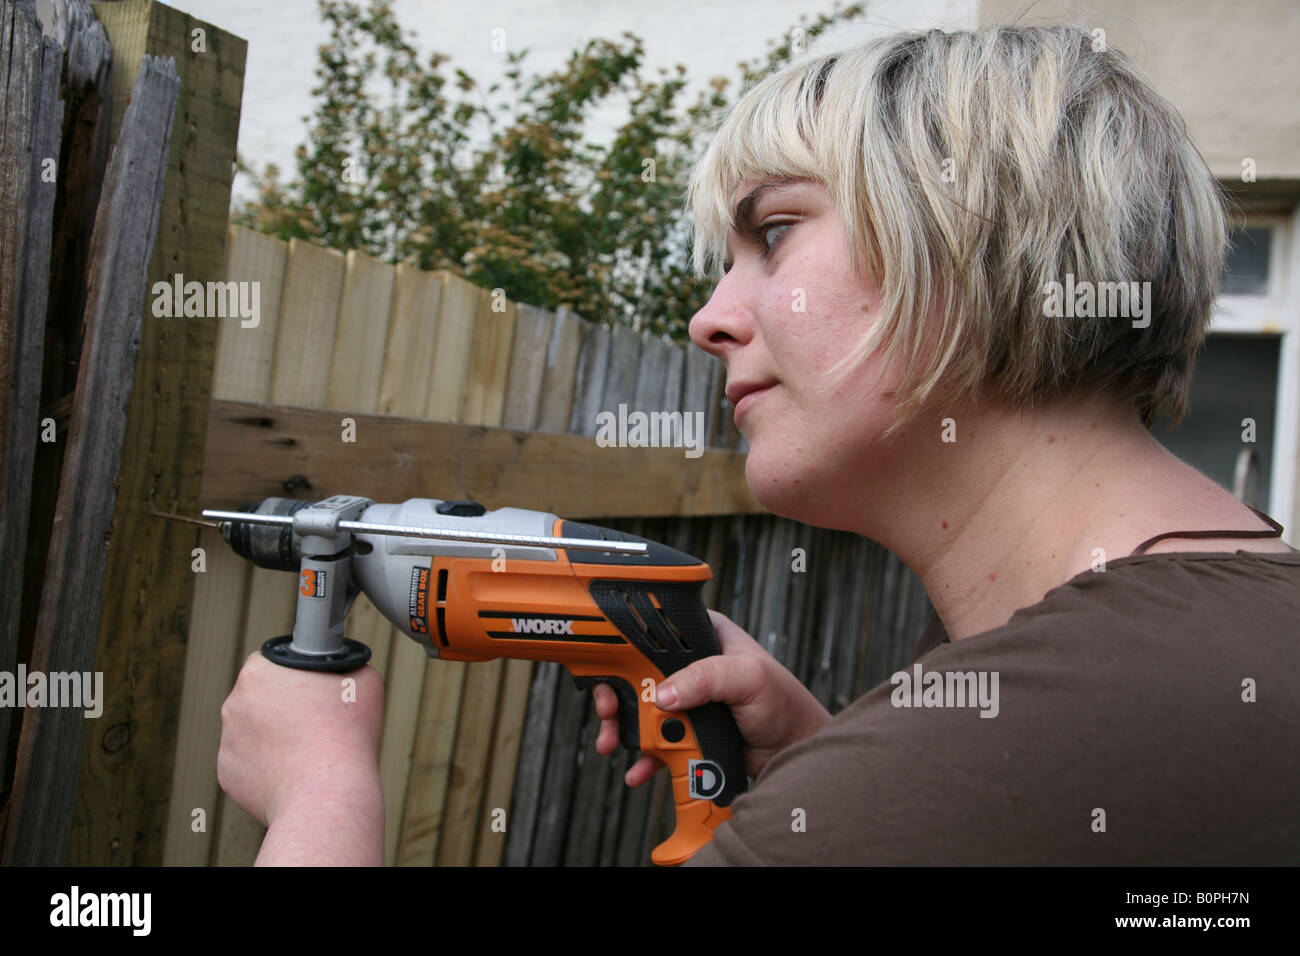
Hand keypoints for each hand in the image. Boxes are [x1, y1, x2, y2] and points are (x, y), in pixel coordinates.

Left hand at [217, 651, 384, 828]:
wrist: (327, 795)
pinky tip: (294, 770)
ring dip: (275, 736)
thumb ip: (342, 664)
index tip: (314, 689)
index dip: (296, 674)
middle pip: (260, 696)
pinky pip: (249, 763)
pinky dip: (268, 766)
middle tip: (314, 720)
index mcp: (258, 672)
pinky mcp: (228, 775)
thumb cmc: (344, 736)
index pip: (272, 661)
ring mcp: (228, 742)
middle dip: (283, 705)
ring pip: (254, 731)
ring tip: (307, 749)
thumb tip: (337, 668)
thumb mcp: (363, 680)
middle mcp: (233, 703)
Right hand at [593, 609, 831, 784]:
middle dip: (614, 695)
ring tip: (613, 744)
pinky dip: (642, 757)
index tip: (604, 662)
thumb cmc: (784, 704)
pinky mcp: (687, 730)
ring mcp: (686, 699)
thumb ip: (708, 679)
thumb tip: (663, 694)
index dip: (623, 645)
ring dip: (622, 728)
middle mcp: (690, 665)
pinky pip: (654, 742)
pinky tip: (638, 770)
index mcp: (702, 637)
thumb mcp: (748, 678)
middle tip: (606, 711)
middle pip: (635, 673)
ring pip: (639, 709)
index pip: (653, 631)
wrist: (794, 753)